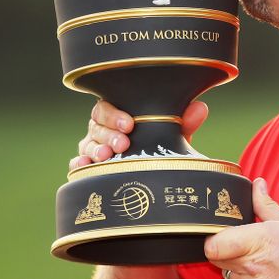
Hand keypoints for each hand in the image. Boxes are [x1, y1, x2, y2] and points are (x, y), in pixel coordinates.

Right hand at [68, 100, 208, 170]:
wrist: (156, 170)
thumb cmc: (159, 144)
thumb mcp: (173, 134)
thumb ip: (184, 121)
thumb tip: (200, 108)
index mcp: (118, 114)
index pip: (107, 108)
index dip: (115, 115)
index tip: (129, 124)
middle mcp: (102, 129)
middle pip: (96, 126)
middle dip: (108, 134)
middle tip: (122, 144)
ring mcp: (94, 147)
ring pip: (87, 144)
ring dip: (95, 150)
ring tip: (105, 157)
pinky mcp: (90, 167)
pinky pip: (78, 165)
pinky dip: (79, 165)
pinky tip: (84, 167)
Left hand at [205, 178, 278, 278]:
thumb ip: (267, 206)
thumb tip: (257, 187)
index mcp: (260, 241)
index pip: (214, 244)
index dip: (213, 236)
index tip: (221, 231)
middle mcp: (254, 267)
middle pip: (216, 258)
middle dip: (224, 247)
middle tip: (243, 241)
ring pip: (229, 274)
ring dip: (237, 265)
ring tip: (260, 258)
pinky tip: (267, 272)